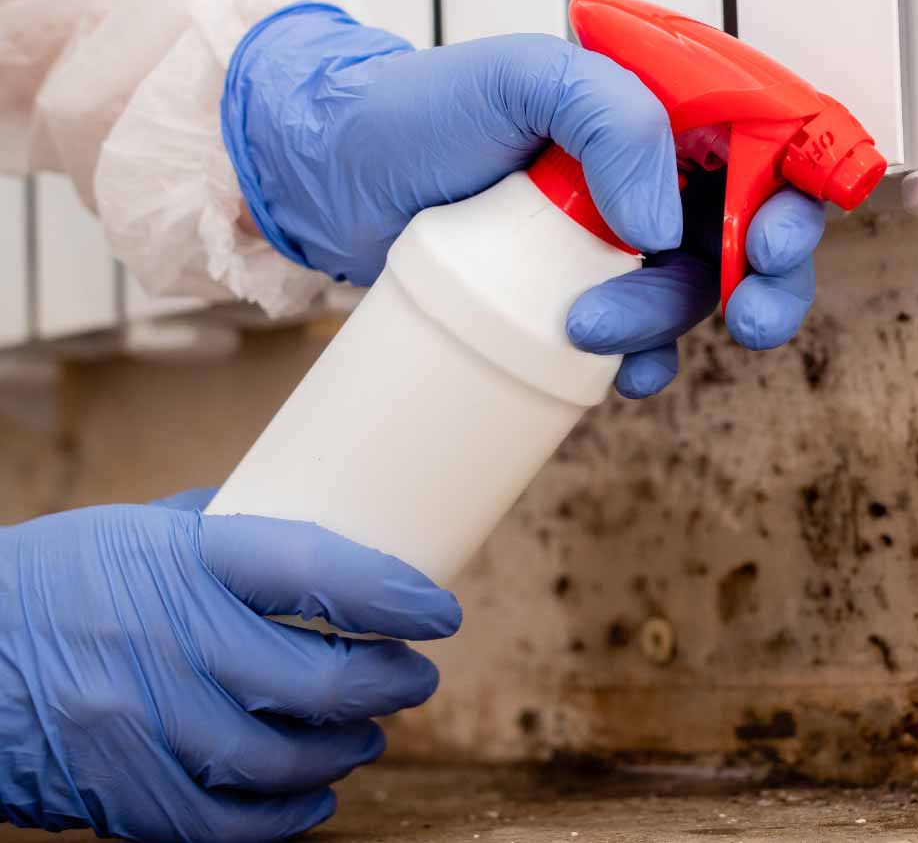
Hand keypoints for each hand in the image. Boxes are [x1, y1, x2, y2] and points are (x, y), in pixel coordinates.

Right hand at [0, 490, 461, 841]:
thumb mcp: (134, 530)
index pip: (315, 573)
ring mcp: (138, 724)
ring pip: (282, 760)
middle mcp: (161, 641)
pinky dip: (286, 817)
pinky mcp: (119, 791)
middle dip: (388, 684)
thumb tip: (327, 537)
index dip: (393, 597)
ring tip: (367, 733)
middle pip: (315, 681)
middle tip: (414, 678)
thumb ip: (227, 536)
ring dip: (346, 750)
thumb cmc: (53, 581)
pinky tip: (315, 795)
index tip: (439, 612)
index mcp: (176, 559)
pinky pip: (226, 824)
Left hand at [222, 6, 824, 398]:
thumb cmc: (422, 112)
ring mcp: (621, 239)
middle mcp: (654, 173)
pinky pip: (644, 341)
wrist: (340, 181)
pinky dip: (644, 364)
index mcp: (661, 109)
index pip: (766, 145)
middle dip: (765, 281)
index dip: (793, 198)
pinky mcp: (585, 294)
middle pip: (754, 231)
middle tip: (746, 316)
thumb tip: (663, 227)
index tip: (769, 244)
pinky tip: (619, 379)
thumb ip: (609, 119)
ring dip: (668, 324)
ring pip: (694, 293)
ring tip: (590, 328)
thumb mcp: (520, 80)